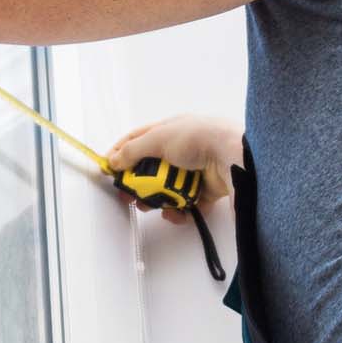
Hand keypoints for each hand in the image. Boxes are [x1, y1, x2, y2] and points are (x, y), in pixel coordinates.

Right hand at [105, 115, 241, 222]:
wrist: (232, 155)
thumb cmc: (200, 137)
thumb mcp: (157, 138)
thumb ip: (132, 151)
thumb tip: (115, 161)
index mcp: (169, 131)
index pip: (138, 140)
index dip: (121, 153)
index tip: (109, 169)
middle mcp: (181, 150)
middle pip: (151, 170)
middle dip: (138, 185)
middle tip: (128, 196)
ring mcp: (193, 171)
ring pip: (167, 190)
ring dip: (158, 200)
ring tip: (153, 205)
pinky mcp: (206, 191)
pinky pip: (186, 205)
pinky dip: (179, 211)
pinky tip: (176, 211)